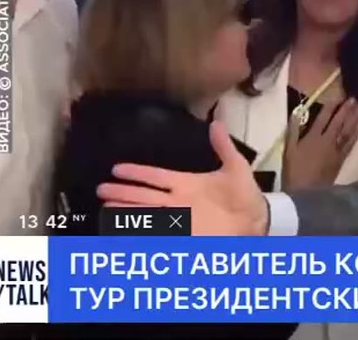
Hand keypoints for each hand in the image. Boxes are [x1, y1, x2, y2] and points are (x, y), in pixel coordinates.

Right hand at [97, 122, 267, 235]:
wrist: (255, 222)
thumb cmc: (245, 196)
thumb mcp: (235, 167)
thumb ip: (223, 147)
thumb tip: (217, 122)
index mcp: (186, 184)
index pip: (155, 177)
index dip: (136, 173)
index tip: (116, 169)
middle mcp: (177, 202)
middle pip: (143, 196)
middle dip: (122, 192)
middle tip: (101, 190)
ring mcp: (178, 219)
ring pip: (145, 213)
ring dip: (126, 211)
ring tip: (105, 207)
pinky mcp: (182, 235)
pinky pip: (156, 233)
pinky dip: (140, 232)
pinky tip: (125, 231)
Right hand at [282, 99, 357, 188]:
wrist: (306, 192)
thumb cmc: (293, 171)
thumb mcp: (288, 150)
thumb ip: (292, 130)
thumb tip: (296, 113)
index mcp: (313, 137)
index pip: (323, 117)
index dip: (331, 106)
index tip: (337, 96)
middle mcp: (327, 141)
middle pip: (339, 122)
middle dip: (346, 109)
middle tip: (354, 99)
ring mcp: (336, 150)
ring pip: (347, 131)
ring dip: (354, 119)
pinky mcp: (341, 160)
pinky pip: (350, 144)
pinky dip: (355, 135)